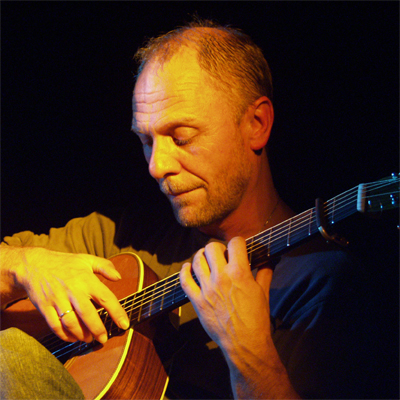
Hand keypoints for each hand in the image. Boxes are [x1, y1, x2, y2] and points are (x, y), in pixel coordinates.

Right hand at [13, 248, 128, 342]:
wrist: (33, 264)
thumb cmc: (64, 263)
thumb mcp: (86, 259)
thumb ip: (104, 266)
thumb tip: (119, 277)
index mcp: (86, 279)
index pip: (105, 297)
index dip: (116, 312)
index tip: (124, 324)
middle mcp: (73, 290)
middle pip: (88, 314)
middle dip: (97, 329)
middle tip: (103, 339)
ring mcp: (57, 299)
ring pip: (70, 322)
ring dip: (81, 334)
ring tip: (88, 339)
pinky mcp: (44, 307)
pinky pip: (55, 325)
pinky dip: (64, 335)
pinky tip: (72, 338)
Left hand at [179, 237, 272, 357]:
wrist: (245, 343)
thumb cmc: (257, 319)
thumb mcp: (264, 292)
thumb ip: (265, 272)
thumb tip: (268, 259)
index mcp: (240, 273)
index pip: (235, 243)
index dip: (238, 242)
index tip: (238, 246)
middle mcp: (221, 277)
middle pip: (212, 248)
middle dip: (217, 248)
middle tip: (221, 254)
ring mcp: (207, 289)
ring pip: (197, 260)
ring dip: (201, 256)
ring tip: (205, 259)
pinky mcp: (197, 301)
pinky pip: (185, 280)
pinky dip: (184, 271)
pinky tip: (188, 267)